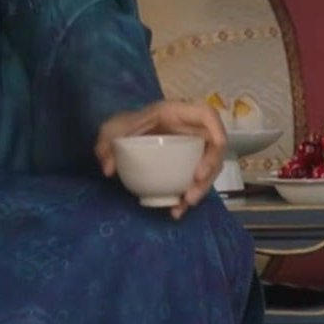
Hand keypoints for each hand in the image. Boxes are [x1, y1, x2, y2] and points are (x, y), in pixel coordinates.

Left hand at [95, 100, 226, 219]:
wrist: (121, 137)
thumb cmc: (122, 126)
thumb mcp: (110, 130)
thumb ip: (105, 145)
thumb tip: (108, 169)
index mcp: (176, 113)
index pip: (207, 114)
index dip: (218, 130)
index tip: (214, 149)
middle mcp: (190, 130)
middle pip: (213, 147)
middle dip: (209, 170)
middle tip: (192, 190)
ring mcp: (191, 148)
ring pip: (208, 168)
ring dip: (201, 188)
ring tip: (184, 203)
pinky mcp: (187, 165)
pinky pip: (195, 181)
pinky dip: (187, 197)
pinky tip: (176, 210)